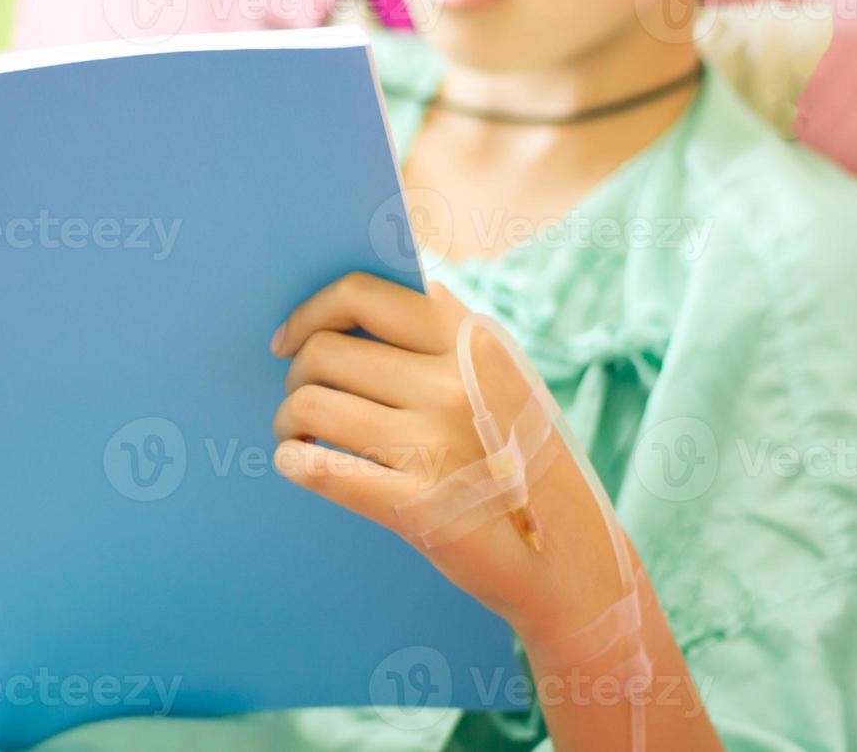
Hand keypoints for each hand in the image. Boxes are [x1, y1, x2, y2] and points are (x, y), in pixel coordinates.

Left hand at [269, 272, 635, 648]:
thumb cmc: (524, 461)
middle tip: (300, 402)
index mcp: (471, 339)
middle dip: (295, 377)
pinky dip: (294, 462)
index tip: (287, 340)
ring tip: (298, 436)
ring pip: (309, 405)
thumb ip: (446, 336)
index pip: (361, 294)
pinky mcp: (416, 505)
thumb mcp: (505, 377)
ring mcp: (435, 444)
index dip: (310, 313)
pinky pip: (319, 469)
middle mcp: (452, 384)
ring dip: (288, 421)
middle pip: (324, 353)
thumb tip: (363, 302)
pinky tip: (296, 463)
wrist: (569, 561)